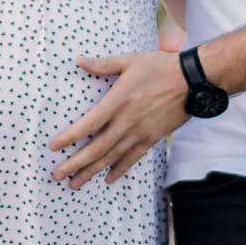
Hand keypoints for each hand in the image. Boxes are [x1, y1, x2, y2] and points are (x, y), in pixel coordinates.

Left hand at [51, 48, 189, 188]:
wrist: (192, 81)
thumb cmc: (159, 67)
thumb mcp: (130, 60)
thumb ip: (103, 64)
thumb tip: (79, 61)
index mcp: (118, 101)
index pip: (89, 123)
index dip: (70, 136)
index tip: (53, 146)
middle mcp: (127, 121)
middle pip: (96, 147)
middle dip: (75, 163)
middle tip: (57, 174)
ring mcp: (139, 133)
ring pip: (111, 157)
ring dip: (92, 171)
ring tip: (75, 184)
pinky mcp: (151, 139)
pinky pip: (132, 158)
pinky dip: (119, 170)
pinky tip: (108, 179)